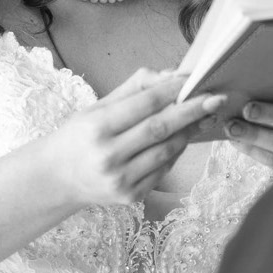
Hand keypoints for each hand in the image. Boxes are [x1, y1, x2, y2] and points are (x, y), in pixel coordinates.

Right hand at [44, 68, 224, 205]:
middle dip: (192, 111)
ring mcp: (120, 180)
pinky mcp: (131, 196)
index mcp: (97, 127)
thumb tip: (171, 76)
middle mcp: (108, 155)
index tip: (194, 80)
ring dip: (189, 132)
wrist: (56, 179)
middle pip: (161, 128)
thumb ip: (134, 88)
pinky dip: (176, 152)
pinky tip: (183, 138)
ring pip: (167, 151)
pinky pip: (164, 170)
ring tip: (204, 116)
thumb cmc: (79, 136)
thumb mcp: (97, 107)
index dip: (173, 91)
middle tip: (216, 98)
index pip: (144, 104)